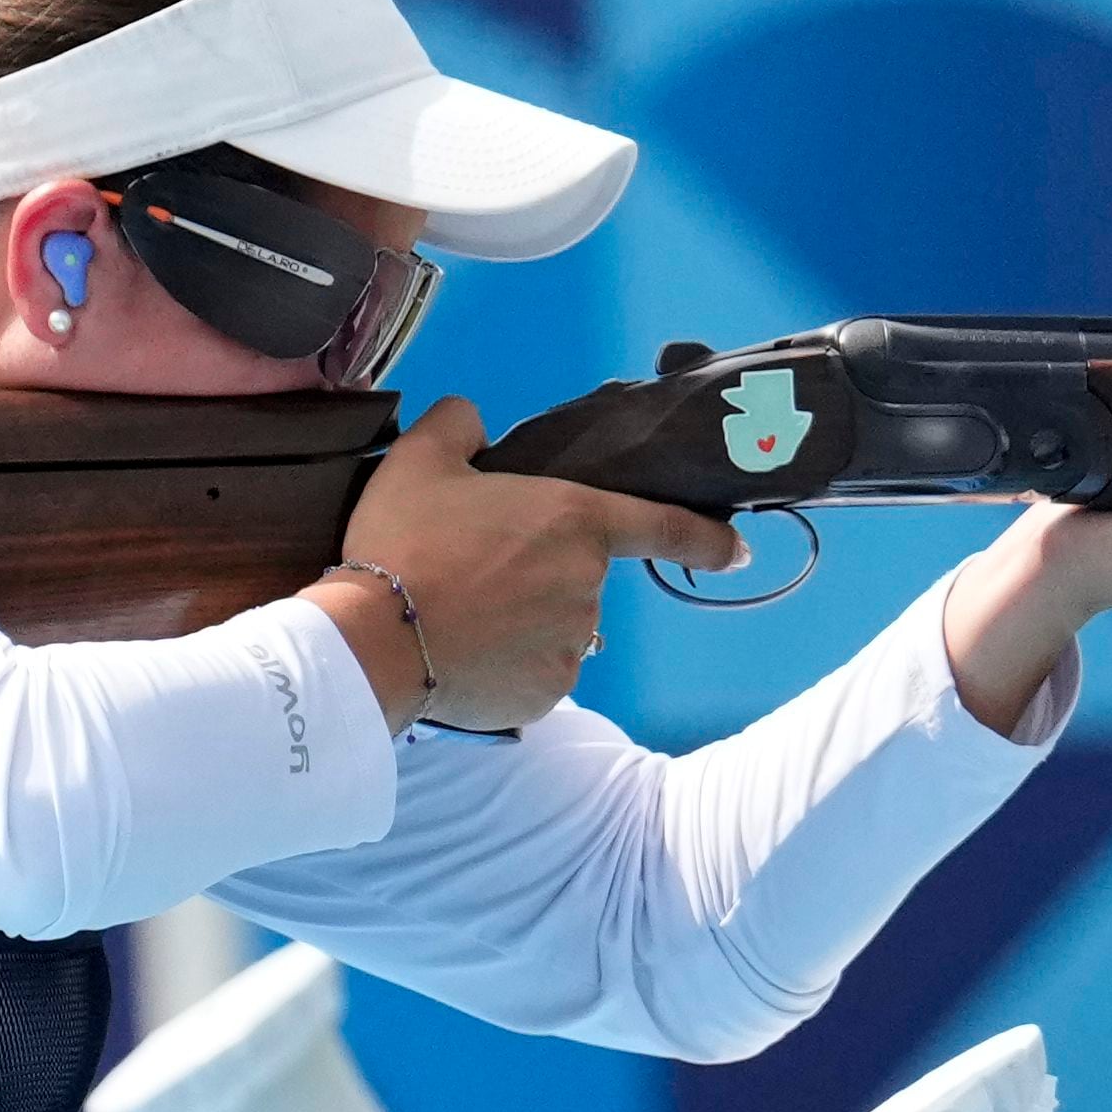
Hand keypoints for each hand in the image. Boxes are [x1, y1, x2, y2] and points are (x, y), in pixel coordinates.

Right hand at [308, 396, 742, 732]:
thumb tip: (472, 419)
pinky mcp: (547, 692)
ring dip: (521, 621)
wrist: (373, 639)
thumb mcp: (420, 460)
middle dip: (537, 574)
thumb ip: (457, 425)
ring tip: (458, 615)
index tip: (738, 551)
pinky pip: (536, 672)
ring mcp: (572, 644)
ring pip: (554, 627)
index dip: (709, 540)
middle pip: (576, 576)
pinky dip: (508, 664)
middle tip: (472, 572)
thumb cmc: (405, 542)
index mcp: (576, 521)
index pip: (665, 527)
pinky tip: (463, 652)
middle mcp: (588, 585)